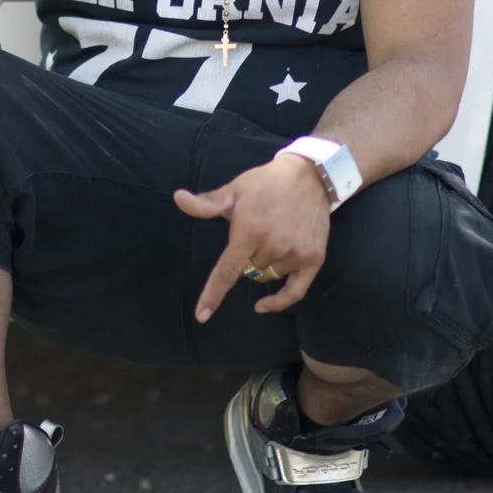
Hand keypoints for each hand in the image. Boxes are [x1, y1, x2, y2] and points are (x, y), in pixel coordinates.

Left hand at [175, 153, 330, 319]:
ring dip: (262, 267)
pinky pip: (295, 292)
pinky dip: (279, 302)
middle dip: (244, 258)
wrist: (308, 177)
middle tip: (254, 233)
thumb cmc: (264, 184)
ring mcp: (295, 254)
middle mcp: (273, 246)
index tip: (202, 316)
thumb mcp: (233, 191)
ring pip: (267, 277)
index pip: (226, 271)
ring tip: (270, 239)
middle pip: (247, 271)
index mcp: (249, 231)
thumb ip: (207, 203)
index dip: (213, 295)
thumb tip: (178, 198)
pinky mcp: (314, 259)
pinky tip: (263, 306)